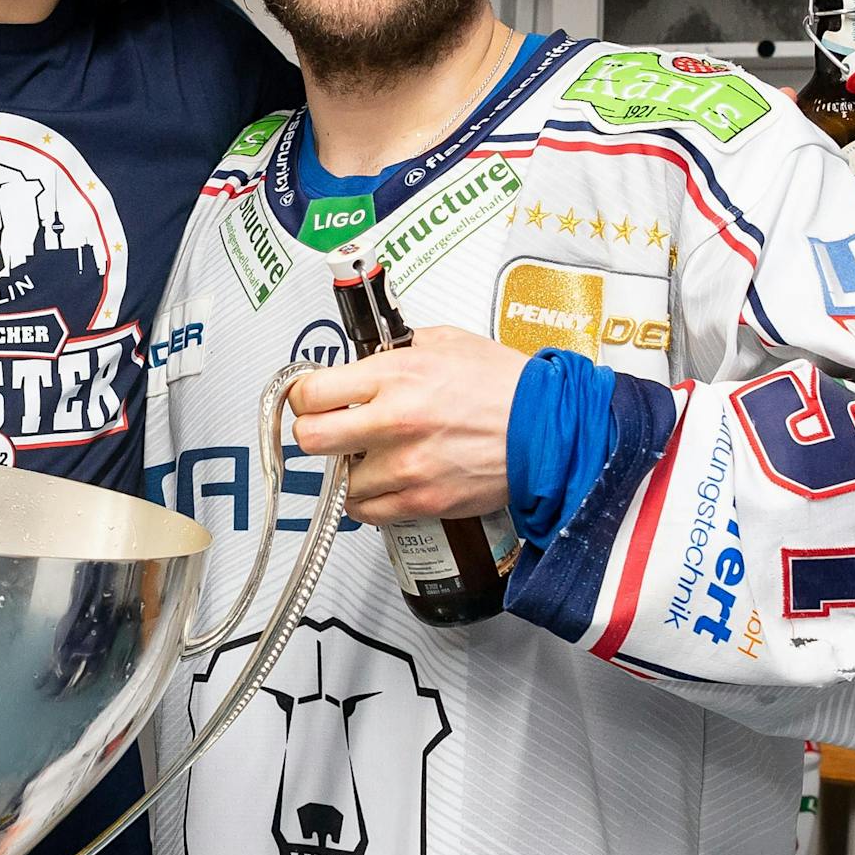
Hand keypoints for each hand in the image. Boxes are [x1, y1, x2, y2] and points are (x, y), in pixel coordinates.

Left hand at [288, 328, 526, 524]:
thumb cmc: (506, 386)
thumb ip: (397, 349)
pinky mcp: (421, 500)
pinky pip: (365, 511)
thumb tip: (366, 356)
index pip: (311, 391)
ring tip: (373, 456)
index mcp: (396, 375)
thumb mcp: (446, 342)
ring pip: (339, 479)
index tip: (312, 398)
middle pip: (310, 438)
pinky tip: (384, 481)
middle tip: (330, 428)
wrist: (550, 430)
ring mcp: (407, 465)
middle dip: (315, 432)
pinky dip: (368, 499)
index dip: (304, 396)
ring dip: (350, 469)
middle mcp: (395, 420)